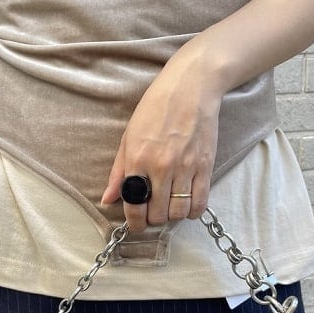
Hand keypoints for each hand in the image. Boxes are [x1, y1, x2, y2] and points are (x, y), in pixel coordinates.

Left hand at [101, 41, 222, 232]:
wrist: (191, 88)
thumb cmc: (155, 109)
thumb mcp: (129, 137)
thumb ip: (118, 172)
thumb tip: (108, 199)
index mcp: (138, 159)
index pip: (134, 205)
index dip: (134, 223)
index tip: (136, 225)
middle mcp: (161, 166)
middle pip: (158, 214)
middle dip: (153, 219)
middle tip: (153, 212)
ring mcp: (185, 167)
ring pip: (178, 212)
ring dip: (172, 215)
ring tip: (169, 206)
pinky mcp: (205, 166)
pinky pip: (200, 202)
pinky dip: (193, 211)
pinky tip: (187, 204)